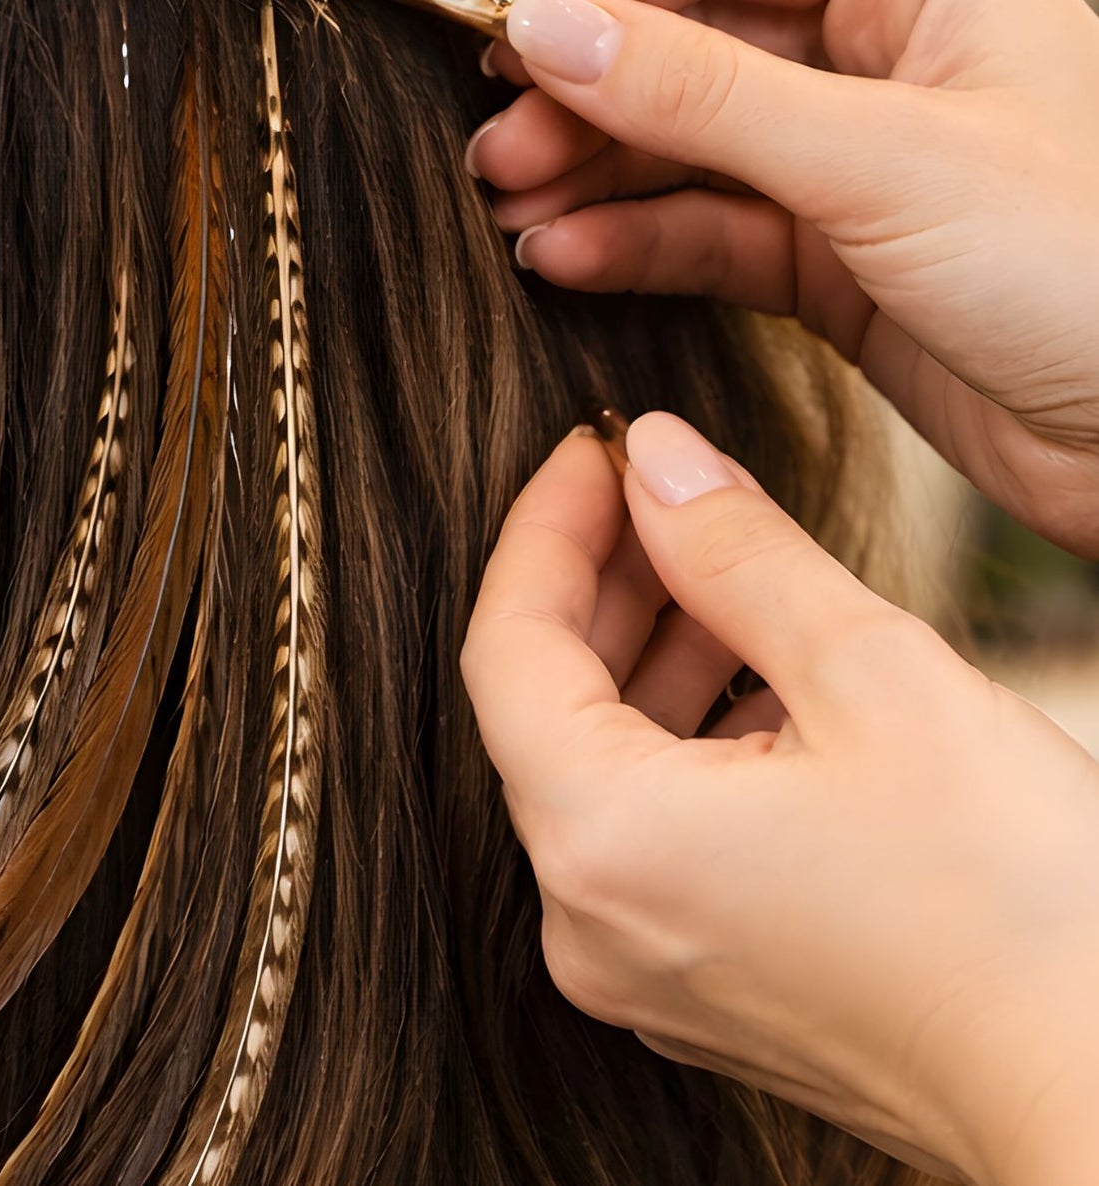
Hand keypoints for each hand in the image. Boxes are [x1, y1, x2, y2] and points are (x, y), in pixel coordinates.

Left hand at [461, 413, 1098, 1185]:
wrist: (1098, 1091)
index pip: (508, 647)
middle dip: (601, 587)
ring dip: (647, 662)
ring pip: (596, 771)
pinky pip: (645, 837)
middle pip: (543, 710)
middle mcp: (588, 920)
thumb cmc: (1014, 907)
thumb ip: (738, 554)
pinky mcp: (693, 986)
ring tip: (720, 571)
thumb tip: (654, 457)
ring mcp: (636, 966)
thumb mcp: (873, 679)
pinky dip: (679, 747)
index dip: (545, 531)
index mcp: (602, 842)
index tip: (595, 451)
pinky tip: (755, 682)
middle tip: (663, 494)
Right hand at [466, 0, 1098, 557]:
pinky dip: (640, 246)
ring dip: (596, 173)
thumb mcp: (881, 160)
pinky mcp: (840, 263)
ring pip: (696, 148)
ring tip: (507, 202)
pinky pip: (716, 236)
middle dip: (588, 89)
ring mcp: (861, 165)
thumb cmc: (1094, 265)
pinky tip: (568, 256)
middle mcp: (893, 60)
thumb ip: (704, 96)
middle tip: (494, 133)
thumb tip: (555, 25)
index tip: (509, 24)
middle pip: (700, 47)